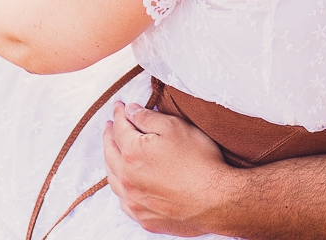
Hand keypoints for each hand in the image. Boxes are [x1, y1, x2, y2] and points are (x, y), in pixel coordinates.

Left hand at [104, 101, 233, 236]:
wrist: (216, 200)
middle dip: (109, 136)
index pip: (119, 128)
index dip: (118, 114)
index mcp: (132, 153)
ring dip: (110, 161)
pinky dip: (120, 186)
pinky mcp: (144, 218)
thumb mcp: (175, 128)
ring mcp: (134, 201)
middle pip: (110, 153)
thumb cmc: (199, 161)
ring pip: (113, 178)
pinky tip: (125, 182)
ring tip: (112, 151)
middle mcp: (127, 179)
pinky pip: (123, 200)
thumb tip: (130, 110)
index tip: (118, 106)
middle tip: (109, 126)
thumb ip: (148, 118)